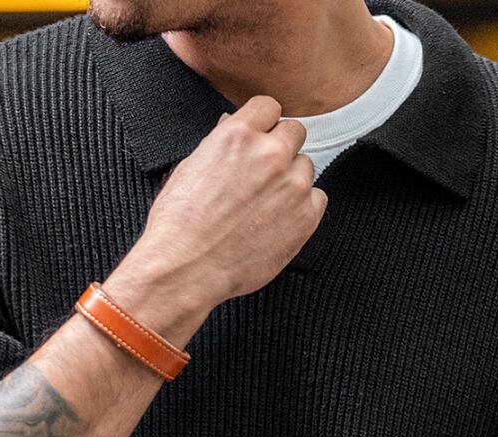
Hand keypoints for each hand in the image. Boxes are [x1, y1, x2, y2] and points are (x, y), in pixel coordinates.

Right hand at [134, 94, 327, 303]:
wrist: (186, 268)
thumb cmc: (180, 226)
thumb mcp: (191, 167)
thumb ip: (222, 144)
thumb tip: (236, 132)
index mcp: (238, 135)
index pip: (269, 107)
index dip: (264, 123)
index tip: (262, 135)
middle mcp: (270, 155)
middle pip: (294, 133)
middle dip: (279, 149)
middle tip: (263, 174)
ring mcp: (292, 186)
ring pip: (306, 167)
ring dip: (291, 179)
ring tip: (265, 204)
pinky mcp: (305, 218)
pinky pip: (317, 199)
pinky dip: (303, 207)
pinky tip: (278, 220)